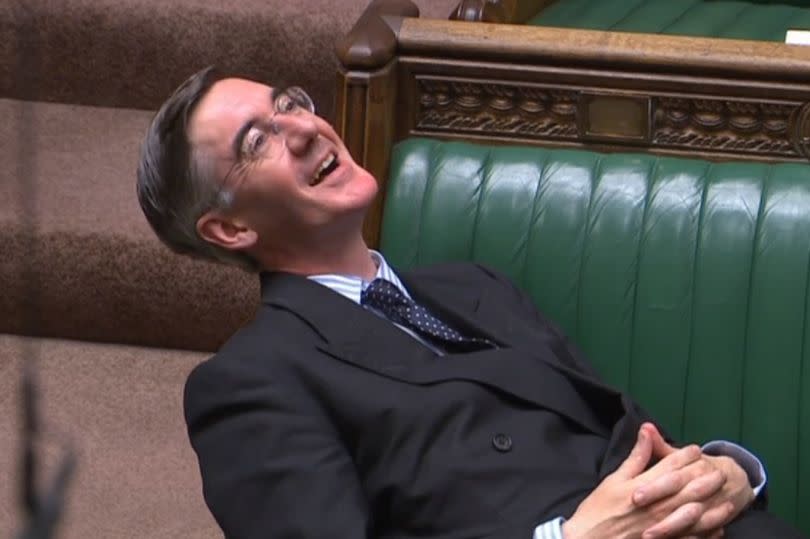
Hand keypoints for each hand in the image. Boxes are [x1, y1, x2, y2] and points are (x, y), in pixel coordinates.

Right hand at [562, 424, 730, 538]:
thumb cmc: (599, 507)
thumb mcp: (614, 479)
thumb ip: (635, 457)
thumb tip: (647, 431)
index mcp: (644, 486)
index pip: (671, 467)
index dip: (685, 457)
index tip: (697, 450)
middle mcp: (657, 505)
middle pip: (688, 490)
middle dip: (706, 480)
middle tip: (722, 472)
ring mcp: (662, 527)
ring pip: (694, 515)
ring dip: (712, 507)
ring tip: (728, 500)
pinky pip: (690, 538)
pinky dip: (705, 533)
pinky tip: (717, 528)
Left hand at [634, 428, 754, 537]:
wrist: (734, 479)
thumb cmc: (697, 466)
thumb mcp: (680, 455)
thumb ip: (660, 445)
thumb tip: (645, 426)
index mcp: (694, 467)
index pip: (672, 478)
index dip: (654, 488)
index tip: (635, 496)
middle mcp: (705, 487)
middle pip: (682, 500)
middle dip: (661, 512)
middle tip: (639, 523)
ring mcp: (712, 506)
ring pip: (693, 521)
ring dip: (673, 529)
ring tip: (650, 535)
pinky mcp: (716, 521)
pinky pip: (704, 532)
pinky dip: (692, 537)